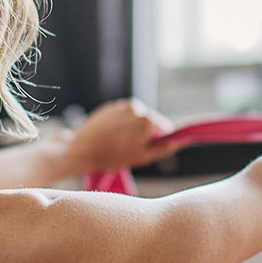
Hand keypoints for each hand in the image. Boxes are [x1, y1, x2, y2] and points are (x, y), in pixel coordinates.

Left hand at [64, 98, 185, 172]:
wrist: (82, 149)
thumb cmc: (112, 156)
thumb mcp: (142, 157)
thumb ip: (163, 148)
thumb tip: (179, 142)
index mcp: (147, 119)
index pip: (164, 128)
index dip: (159, 140)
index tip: (150, 149)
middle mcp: (137, 107)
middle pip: (150, 121)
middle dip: (145, 134)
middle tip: (131, 149)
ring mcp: (123, 105)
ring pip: (136, 118)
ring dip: (133, 129)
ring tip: (120, 143)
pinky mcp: (111, 107)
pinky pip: (123, 116)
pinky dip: (122, 125)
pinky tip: (112, 136)